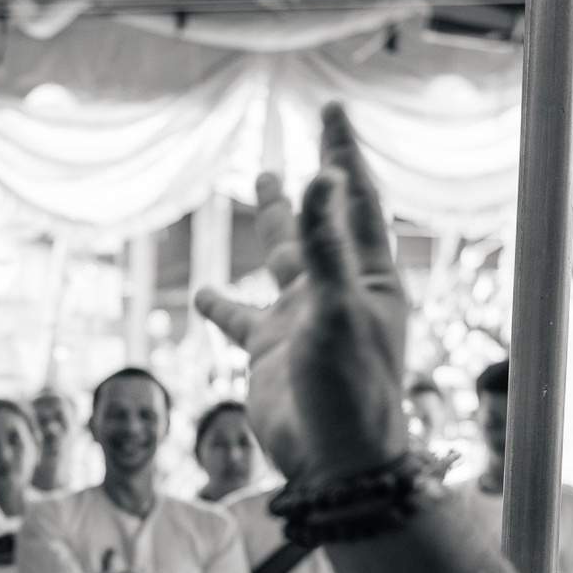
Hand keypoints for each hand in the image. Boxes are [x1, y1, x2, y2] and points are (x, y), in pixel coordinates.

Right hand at [196, 104, 410, 488]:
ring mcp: (304, 320)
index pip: (356, 198)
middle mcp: (338, 290)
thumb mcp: (337, 309)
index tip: (333, 110)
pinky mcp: (272, 352)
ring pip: (283, 256)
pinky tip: (204, 294)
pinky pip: (242, 318)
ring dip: (275, 220)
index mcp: (368, 275)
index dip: (343, 153)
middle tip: (314, 131)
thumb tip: (324, 177)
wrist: (335, 462)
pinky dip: (221, 305)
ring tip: (263, 179)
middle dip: (317, 176)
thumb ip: (326, 245)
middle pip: (324, 218)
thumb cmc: (348, 388)